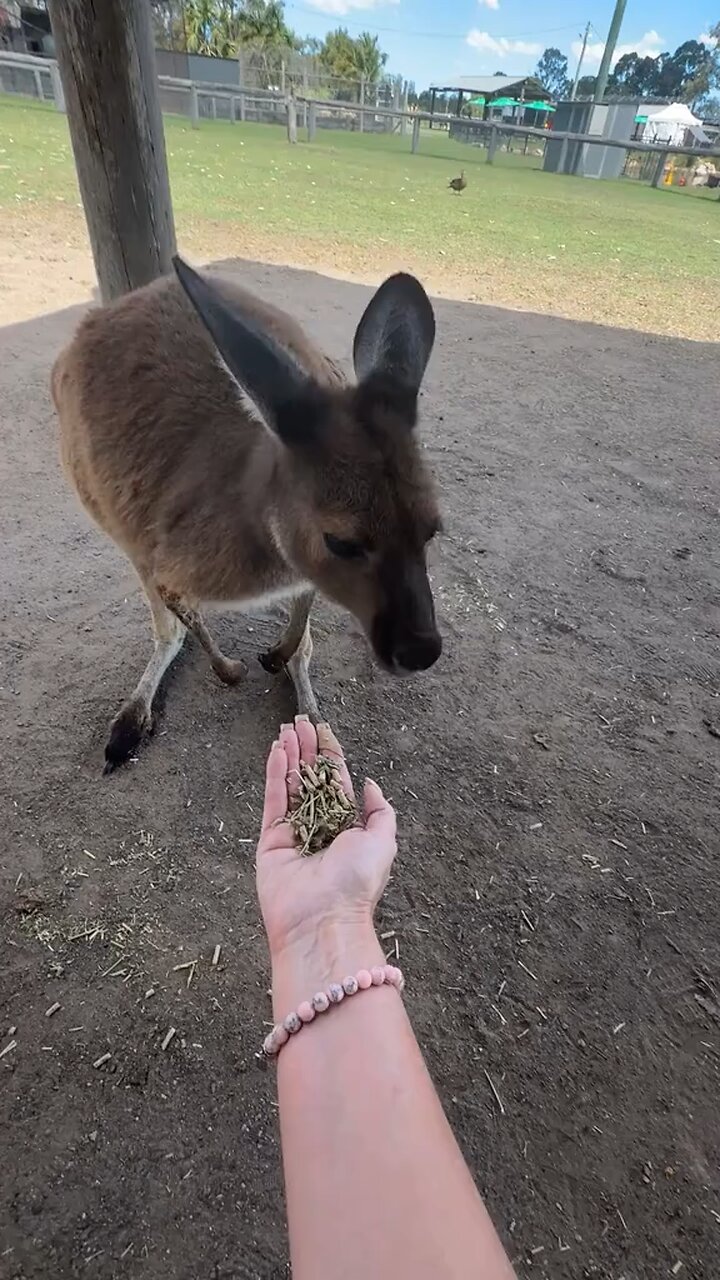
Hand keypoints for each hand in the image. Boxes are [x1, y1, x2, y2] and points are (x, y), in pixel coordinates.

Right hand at [256, 718, 396, 966]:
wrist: (322, 919)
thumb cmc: (356, 882)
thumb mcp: (384, 842)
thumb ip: (380, 812)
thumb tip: (372, 785)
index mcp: (346, 829)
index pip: (336, 784)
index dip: (331, 756)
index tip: (324, 731)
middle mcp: (319, 828)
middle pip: (311, 780)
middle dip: (307, 750)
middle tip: (301, 722)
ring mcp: (293, 833)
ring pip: (290, 785)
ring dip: (290, 755)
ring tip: (287, 728)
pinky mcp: (270, 840)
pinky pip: (272, 800)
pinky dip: (274, 774)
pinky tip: (276, 750)